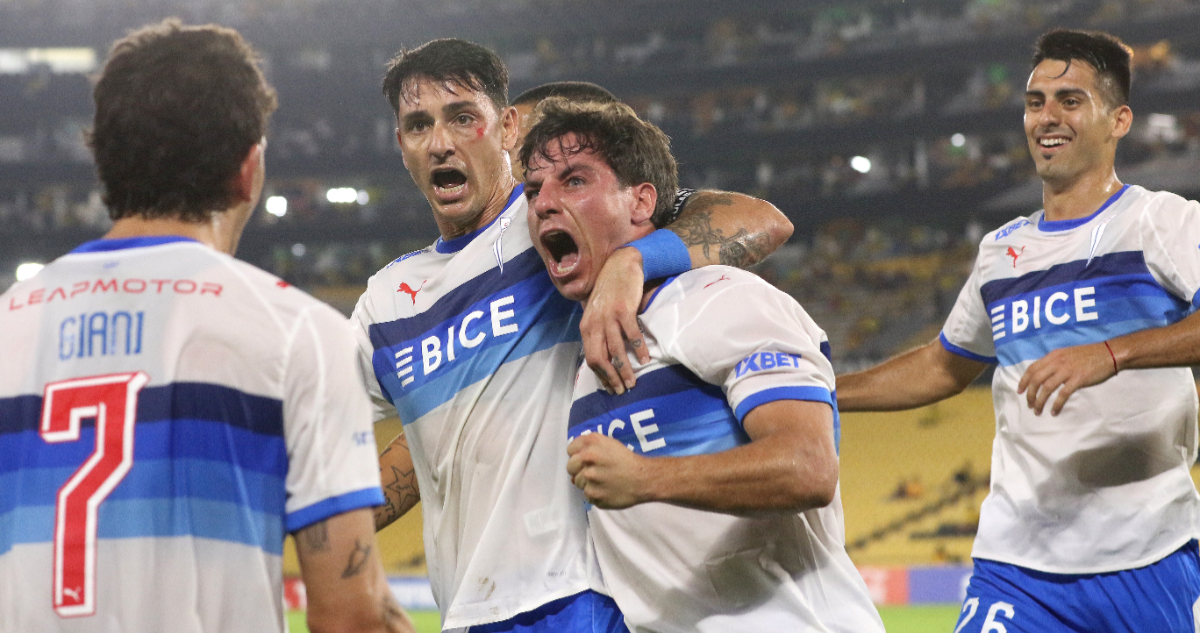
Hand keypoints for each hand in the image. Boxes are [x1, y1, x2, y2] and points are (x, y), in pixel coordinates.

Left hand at [567, 433, 650, 508]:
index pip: (570, 450)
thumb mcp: (608, 444)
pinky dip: (596, 494)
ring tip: (604, 481)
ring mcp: (590, 478)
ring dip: (588, 483)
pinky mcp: (594, 495)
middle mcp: (588, 459)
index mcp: (591, 443)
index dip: (578, 455)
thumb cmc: (626, 460)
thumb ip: (588, 448)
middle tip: (594, 472)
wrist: (643, 478)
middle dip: (579, 470)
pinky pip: (587, 495)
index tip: (587, 460)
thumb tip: (574, 468)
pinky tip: (607, 490)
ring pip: (578, 483)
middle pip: (570, 467)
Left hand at [581, 247, 649, 394]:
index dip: (601, 376)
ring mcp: (608, 317)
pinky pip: (631, 335)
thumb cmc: (610, 292)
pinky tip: (645, 360)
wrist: (620, 265)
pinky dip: (639, 350)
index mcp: (586, 327)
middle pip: (600, 358)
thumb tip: (604, 358)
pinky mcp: (624, 310)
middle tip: (623, 390)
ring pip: (616, 350)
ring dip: (625, 369)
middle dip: (612, 377)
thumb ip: (598, 333)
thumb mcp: (598, 313)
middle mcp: (594, 324)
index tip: (612, 389)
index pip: (590, 358)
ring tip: (634, 381)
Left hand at [1017, 342, 1116, 414]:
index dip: (1024, 381)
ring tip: (1037, 411)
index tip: (1020, 391)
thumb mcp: (1066, 354)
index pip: (1032, 368)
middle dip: (1030, 394)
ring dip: (1040, 401)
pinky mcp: (1078, 379)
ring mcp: (1067, 370)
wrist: (1109, 353)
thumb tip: (1043, 373)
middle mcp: (1057, 362)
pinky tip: (1054, 411)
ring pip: (1046, 388)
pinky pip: (1063, 394)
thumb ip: (1054, 362)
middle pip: (1036, 380)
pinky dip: (1056, 404)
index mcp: (1053, 355)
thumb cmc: (1088, 354)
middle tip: (1029, 405)